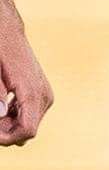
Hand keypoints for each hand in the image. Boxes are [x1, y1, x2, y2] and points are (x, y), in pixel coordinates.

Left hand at [0, 10, 49, 145]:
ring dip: (7, 125)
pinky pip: (29, 115)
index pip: (27, 131)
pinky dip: (12, 116)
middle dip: (5, 131)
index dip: (6, 138)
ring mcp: (44, 95)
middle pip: (27, 131)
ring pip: (28, 125)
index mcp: (32, 93)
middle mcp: (43, 96)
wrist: (6, 31)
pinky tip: (0, 107)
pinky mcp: (41, 93)